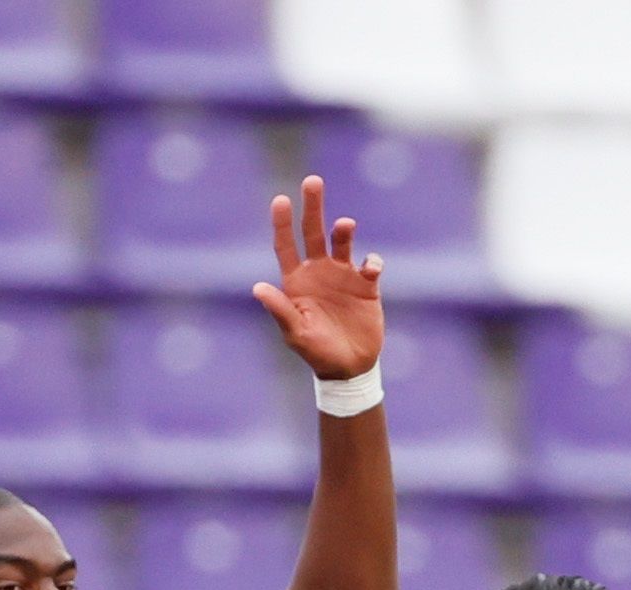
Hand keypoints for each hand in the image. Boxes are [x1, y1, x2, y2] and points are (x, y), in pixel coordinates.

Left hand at [254, 175, 385, 379]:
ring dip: (343, 231)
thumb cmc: (317, 352)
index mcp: (297, 281)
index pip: (286, 246)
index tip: (281, 200)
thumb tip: (258, 287)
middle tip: (312, 180)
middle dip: (312, 206)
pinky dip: (372, 262)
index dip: (282, 223)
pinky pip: (370, 265)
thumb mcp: (296, 334)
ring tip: (346, 226)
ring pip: (342, 242)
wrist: (350, 368)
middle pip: (313, 232)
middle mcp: (319, 272)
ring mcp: (343, 276)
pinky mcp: (366, 285)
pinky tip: (371, 268)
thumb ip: (280, 310)